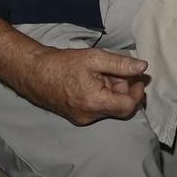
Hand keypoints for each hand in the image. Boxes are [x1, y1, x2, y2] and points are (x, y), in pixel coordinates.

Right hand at [23, 46, 148, 124]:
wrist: (34, 73)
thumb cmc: (62, 64)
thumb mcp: (95, 58)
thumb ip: (121, 64)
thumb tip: (143, 67)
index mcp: (95, 103)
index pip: (128, 106)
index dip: (137, 92)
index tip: (138, 78)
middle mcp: (89, 116)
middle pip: (119, 106)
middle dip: (123, 88)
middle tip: (115, 70)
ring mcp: (82, 118)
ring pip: (109, 107)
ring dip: (112, 90)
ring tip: (99, 73)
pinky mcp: (76, 117)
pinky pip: (98, 108)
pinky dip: (101, 95)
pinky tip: (92, 80)